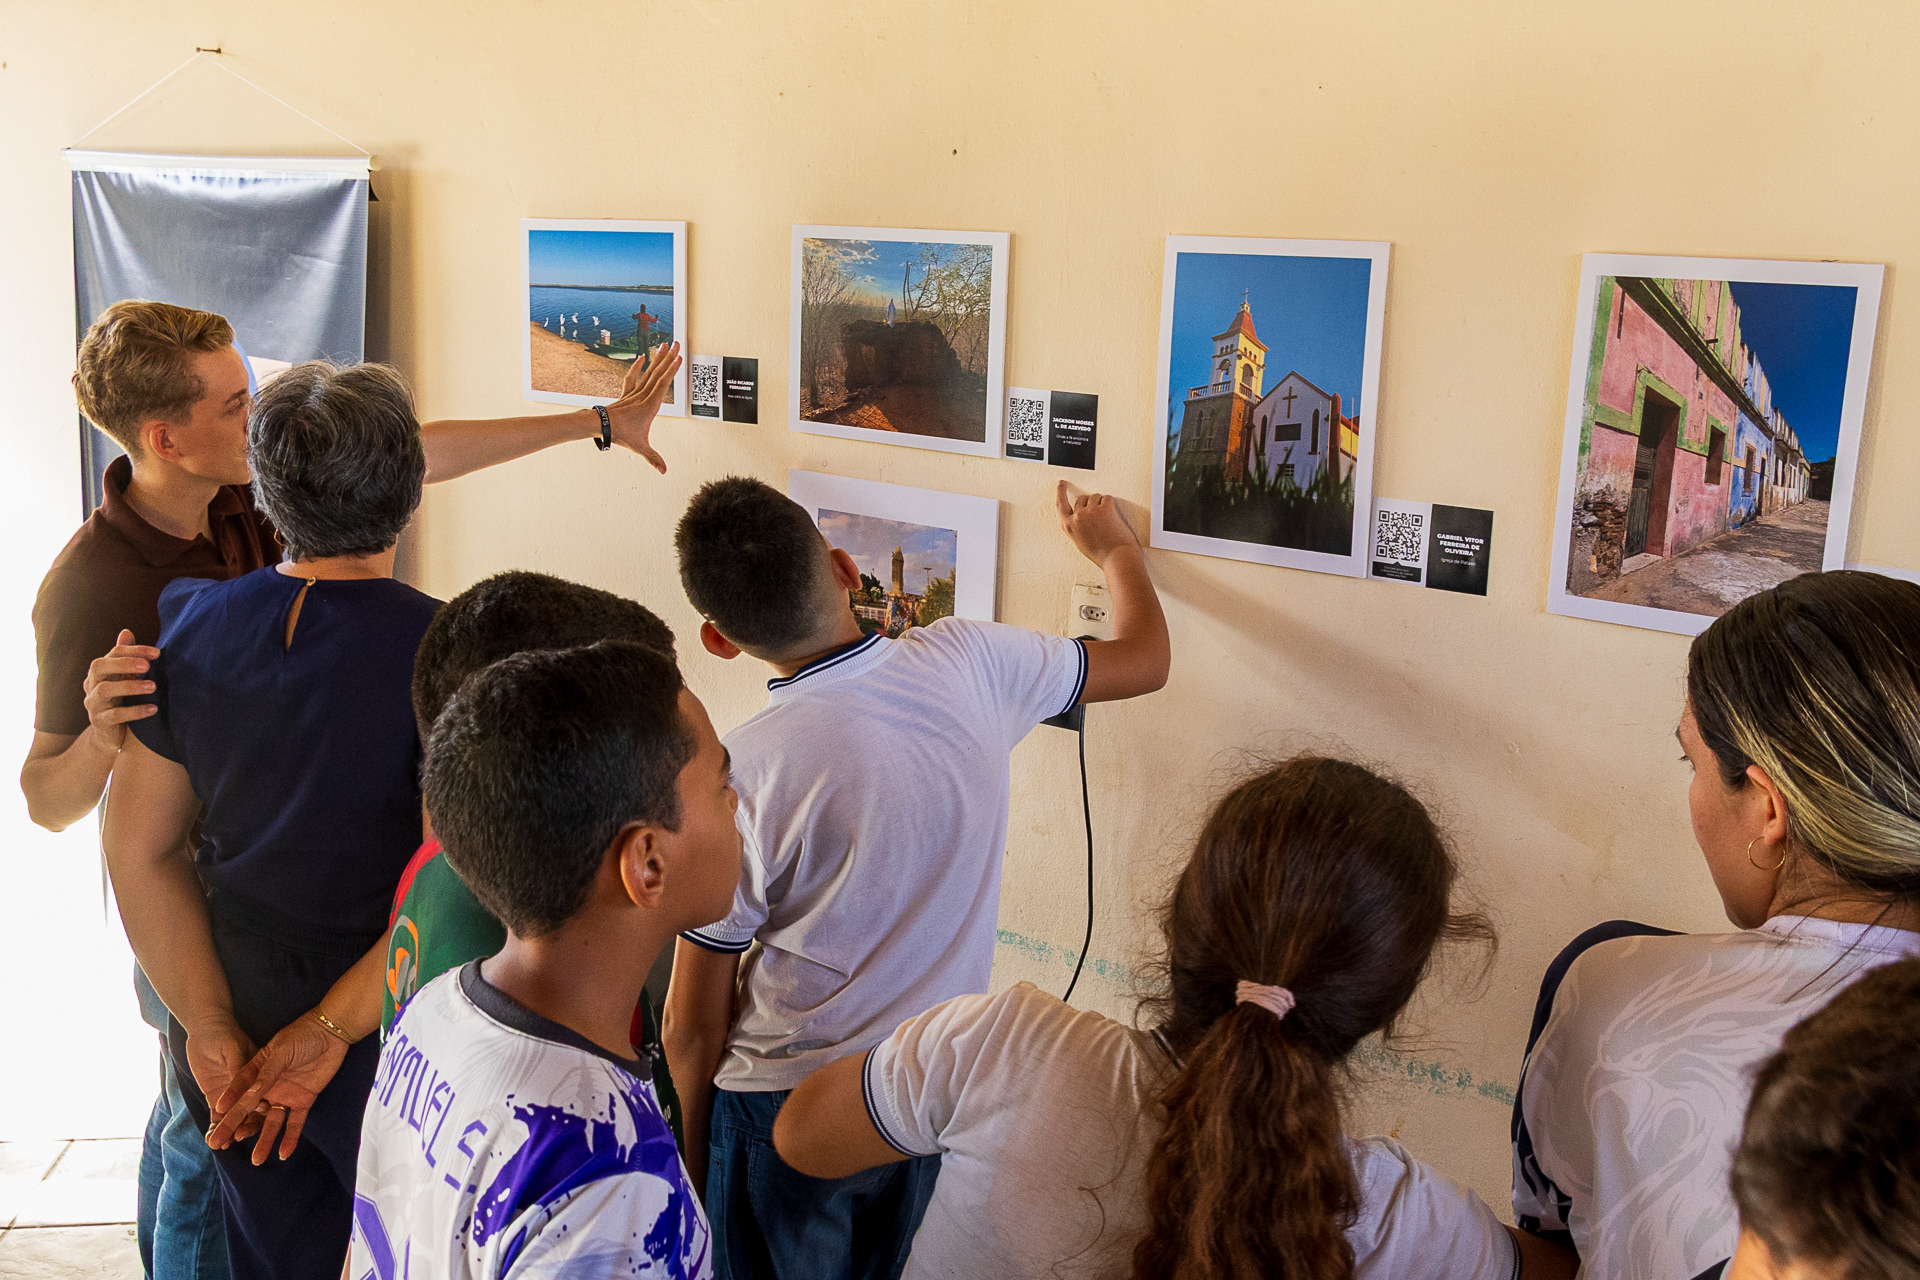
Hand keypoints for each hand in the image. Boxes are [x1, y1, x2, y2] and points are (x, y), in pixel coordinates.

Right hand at [82, 629, 160, 753]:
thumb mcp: (124, 677)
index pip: (113, 653)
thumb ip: (126, 657)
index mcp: (100, 671)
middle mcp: (92, 684)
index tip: (157, 653)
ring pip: (104, 690)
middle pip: (98, 666)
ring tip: (153, 687)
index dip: (134, 650)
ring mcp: (93, 703)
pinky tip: (153, 709)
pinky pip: (114, 715)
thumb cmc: (120, 699)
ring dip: (130, 686)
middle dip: (123, 663)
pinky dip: (134, 711)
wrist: (110, 733)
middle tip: (148, 666)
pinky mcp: (99, 722)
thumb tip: (126, 631)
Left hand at [182, 1016, 256, 1143]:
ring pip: (235, 1118)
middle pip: (252, 1111)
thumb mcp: (232, 1049)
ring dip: (230, 1131)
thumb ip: (238, 1068)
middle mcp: (249, 1088)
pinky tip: (211, 1138)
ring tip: (221, 1143)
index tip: (259, 1119)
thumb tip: (248, 1088)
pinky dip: (215, 1128)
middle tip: (238, 1136)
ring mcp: (232, 1095)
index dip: (261, 1109)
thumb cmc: (223, 1035)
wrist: (206, 1029)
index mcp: (257, 1075)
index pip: (262, 1096)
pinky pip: (216, 1117)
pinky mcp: (215, 1097)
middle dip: (247, 1126)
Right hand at [209, 1012, 350, 1163]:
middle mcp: (268, 1086)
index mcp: (257, 1070)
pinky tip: (283, 1154)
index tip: (214, 1117)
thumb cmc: (302, 1035)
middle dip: (234, 1127)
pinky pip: (295, 1123)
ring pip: (271, 1122)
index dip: (227, 1103)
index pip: (238, 1090)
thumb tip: (249, 1094)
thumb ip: (266, 1073)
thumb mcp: (281, 1051)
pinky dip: (290, 1138)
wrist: (332, 1031)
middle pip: (249, 1111)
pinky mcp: (303, 1100)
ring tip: (256, 1160)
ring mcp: (285, 1095)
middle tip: (218, 1145)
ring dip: (264, 1140)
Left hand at [606, 341, 682, 473]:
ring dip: (657, 357)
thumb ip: (653, 458)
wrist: (600, 426)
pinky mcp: (628, 393)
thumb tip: (664, 471)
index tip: (679, 358)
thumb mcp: (639, 447)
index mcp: (649, 406)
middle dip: (669, 357)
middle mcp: (643, 395)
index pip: (662, 384)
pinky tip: (642, 357)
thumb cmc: (620, 434)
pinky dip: (637, 366)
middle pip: (658, 372)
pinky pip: (634, 376)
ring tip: (665, 344)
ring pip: (649, 371)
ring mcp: (635, 393)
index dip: (671, 371)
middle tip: (678, 343)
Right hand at [1055, 483, 1140, 570]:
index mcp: (1069, 527)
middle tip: (1100, 515)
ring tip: (1107, 520)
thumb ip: (1076, 527)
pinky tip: (1113, 517)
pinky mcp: (1104, 508)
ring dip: (1102, 504)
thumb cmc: (1102, 554)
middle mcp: (1077, 517)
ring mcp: (1090, 512)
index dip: (1060, 493)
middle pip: (1082, 499)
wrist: (1117, 558)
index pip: (1061, 505)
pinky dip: (1111, 505)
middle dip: (1090, 504)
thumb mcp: (1080, 542)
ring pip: (1095, 497)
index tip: (1061, 484)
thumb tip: (1078, 516)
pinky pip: (1107, 498)